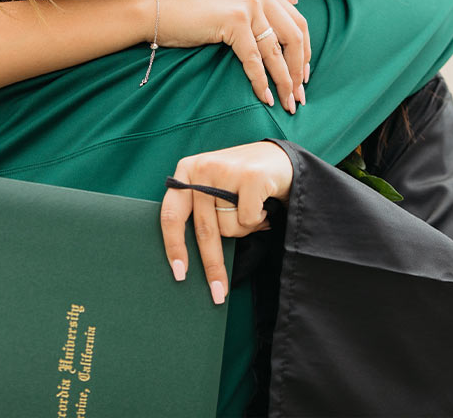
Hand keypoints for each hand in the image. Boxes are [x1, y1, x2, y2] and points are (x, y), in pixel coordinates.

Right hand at [156, 0, 310, 112]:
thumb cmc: (194, 13)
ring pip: (276, 51)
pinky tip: (264, 98)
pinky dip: (261, 82)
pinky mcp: (234, 20)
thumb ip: (265, 2)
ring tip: (286, 103)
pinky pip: (254, 59)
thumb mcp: (235, 2)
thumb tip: (296, 0)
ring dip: (284, 82)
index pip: (298, 22)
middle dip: (298, 70)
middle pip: (294, 37)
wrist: (159, 12)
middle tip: (299, 96)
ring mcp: (248, 4)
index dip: (305, 53)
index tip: (303, 77)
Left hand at [160, 141, 293, 304]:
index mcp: (186, 171)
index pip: (171, 214)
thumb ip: (198, 209)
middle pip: (203, 229)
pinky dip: (258, 220)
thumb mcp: (213, 187)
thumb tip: (185, 260)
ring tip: (251, 212)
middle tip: (217, 292)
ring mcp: (226, 170)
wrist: (281, 159)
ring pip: (228, 227)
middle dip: (212, 265)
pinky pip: (248, 219)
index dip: (174, 246)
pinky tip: (263, 206)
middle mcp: (202, 168)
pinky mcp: (251, 176)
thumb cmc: (242, 182)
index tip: (179, 274)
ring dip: (243, 229)